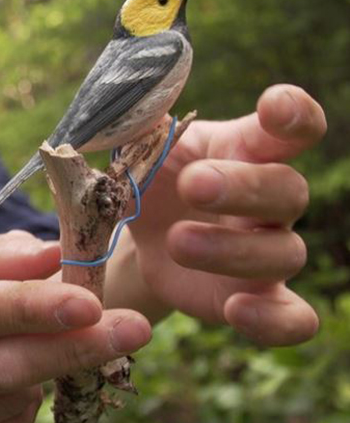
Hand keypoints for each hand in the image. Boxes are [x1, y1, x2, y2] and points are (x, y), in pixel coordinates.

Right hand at [0, 231, 150, 422]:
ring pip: (11, 400)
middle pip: (0, 366)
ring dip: (44, 372)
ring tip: (30, 344)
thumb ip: (5, 255)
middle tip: (134, 329)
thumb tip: (59, 255)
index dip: (34, 309)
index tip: (91, 304)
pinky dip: (27, 406)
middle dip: (72, 348)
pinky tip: (14, 382)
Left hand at [125, 84, 325, 345]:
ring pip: (283, 252)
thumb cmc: (150, 178)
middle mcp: (268, 200)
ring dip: (232, 248)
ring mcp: (266, 251)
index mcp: (246, 150)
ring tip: (178, 241)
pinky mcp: (255, 297)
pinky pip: (292, 318)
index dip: (294, 114)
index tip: (274, 107)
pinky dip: (274, 321)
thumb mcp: (139, 150)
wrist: (137, 233)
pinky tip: (237, 310)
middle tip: (193, 184)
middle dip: (242, 186)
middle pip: (288, 189)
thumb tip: (129, 101)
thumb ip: (139, 126)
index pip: (292, 128)